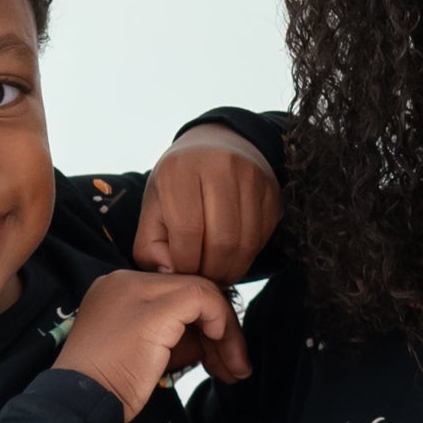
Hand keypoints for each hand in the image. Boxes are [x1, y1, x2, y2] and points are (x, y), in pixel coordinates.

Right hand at [53, 267, 245, 416]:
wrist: (78, 403)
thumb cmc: (108, 388)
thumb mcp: (146, 353)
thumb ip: (175, 336)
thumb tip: (215, 336)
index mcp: (118, 290)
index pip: (176, 293)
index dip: (205, 322)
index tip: (219, 356)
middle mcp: (124, 281)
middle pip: (191, 291)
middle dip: (222, 330)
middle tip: (235, 366)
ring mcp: (136, 290)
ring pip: (202, 292)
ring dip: (228, 334)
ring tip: (236, 371)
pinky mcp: (152, 309)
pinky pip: (203, 300)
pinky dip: (222, 325)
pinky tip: (222, 356)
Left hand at [136, 125, 281, 283]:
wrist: (217, 144)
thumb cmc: (179, 182)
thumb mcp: (153, 207)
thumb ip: (150, 246)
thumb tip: (171, 275)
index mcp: (180, 170)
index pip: (187, 232)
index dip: (185, 264)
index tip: (182, 271)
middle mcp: (220, 167)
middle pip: (222, 241)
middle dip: (211, 271)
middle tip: (202, 278)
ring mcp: (252, 177)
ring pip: (247, 244)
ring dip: (231, 269)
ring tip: (217, 271)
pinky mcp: (272, 191)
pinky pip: (263, 238)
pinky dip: (247, 256)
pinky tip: (232, 253)